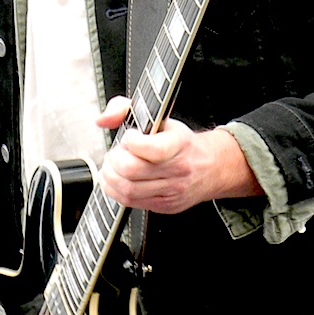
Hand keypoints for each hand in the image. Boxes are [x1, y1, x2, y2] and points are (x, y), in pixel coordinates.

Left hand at [96, 96, 261, 213]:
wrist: (210, 167)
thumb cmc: (181, 142)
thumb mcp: (159, 117)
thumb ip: (125, 109)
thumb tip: (103, 119)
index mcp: (180, 143)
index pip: (153, 149)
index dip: (131, 142)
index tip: (129, 136)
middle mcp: (179, 169)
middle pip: (132, 171)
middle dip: (115, 160)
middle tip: (116, 153)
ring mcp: (172, 190)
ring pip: (128, 190)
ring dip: (111, 177)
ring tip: (113, 167)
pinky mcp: (164, 205)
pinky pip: (131, 203)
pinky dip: (115, 191)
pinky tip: (117, 180)